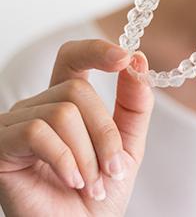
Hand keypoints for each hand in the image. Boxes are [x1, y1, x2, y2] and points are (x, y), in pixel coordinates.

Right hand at [0, 40, 153, 216]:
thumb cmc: (100, 189)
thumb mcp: (127, 143)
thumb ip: (134, 104)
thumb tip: (138, 60)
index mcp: (68, 102)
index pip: (73, 58)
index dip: (96, 51)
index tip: (125, 57)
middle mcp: (40, 106)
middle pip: (76, 90)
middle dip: (104, 132)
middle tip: (112, 168)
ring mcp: (17, 123)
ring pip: (62, 112)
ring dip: (87, 154)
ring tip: (91, 183)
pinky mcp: (2, 144)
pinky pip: (38, 132)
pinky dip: (65, 159)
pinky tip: (71, 181)